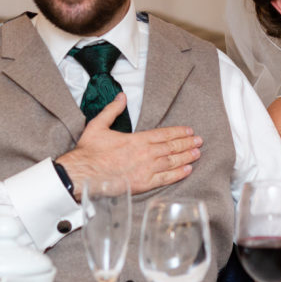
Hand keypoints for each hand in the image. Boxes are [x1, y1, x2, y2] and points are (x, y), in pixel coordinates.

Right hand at [58, 93, 201, 196]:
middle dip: (187, 143)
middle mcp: (144, 154)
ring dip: (186, 157)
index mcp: (136, 140)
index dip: (178, 132)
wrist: (81, 175)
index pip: (163, 134)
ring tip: (197, 153)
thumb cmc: (89, 152)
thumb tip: (121, 96)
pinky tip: (187, 170)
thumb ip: (112, 110)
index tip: (189, 131)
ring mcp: (145, 170)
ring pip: (171, 162)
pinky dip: (178, 174)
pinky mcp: (142, 185)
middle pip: (171, 147)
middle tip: (199, 141)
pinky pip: (165, 179)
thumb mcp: (98, 125)